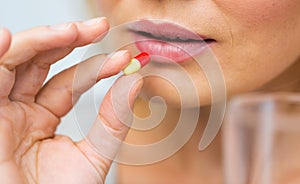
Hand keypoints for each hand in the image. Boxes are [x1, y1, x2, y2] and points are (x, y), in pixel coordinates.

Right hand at [0, 18, 142, 183]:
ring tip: (73, 31)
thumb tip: (136, 82)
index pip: (68, 81)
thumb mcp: (93, 155)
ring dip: (42, 41)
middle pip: (39, 62)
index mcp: (40, 118)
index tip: (126, 60)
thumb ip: (113, 120)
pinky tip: (8, 37)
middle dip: (68, 40)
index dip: (96, 67)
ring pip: (14, 62)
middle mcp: (17, 109)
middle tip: (99, 27)